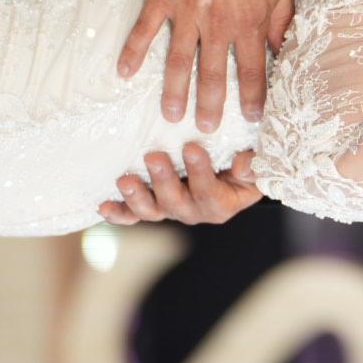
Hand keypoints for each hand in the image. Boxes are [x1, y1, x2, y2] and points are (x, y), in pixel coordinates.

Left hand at [98, 147, 260, 225]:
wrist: (231, 174)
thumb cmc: (244, 163)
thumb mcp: (258, 163)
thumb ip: (255, 164)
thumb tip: (243, 163)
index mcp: (222, 205)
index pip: (209, 191)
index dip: (199, 171)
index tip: (191, 147)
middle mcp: (194, 211)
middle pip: (176, 203)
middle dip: (163, 180)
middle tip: (154, 157)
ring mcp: (170, 210)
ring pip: (151, 211)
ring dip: (136, 196)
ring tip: (126, 180)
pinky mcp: (152, 206)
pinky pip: (132, 215)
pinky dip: (118, 212)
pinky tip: (104, 205)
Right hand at [120, 0, 295, 129]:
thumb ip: (283, 20)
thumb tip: (284, 49)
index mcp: (250, 22)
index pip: (254, 69)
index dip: (254, 96)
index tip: (253, 117)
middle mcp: (218, 25)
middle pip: (214, 73)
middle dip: (211, 104)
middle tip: (206, 128)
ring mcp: (187, 12)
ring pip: (179, 61)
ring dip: (174, 90)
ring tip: (171, 114)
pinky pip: (144, 29)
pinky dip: (133, 51)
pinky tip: (125, 73)